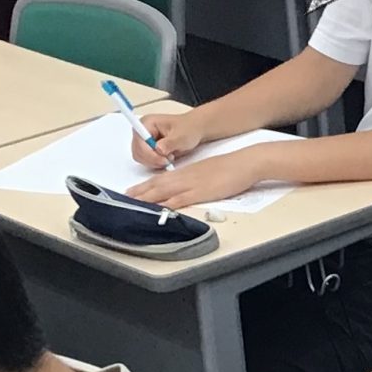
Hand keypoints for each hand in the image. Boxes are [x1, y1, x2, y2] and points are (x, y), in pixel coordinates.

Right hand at [129, 108, 210, 169]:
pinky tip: (166, 160)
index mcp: (147, 123)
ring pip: (141, 158)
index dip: (149, 153)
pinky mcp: (147, 150)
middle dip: (153, 159)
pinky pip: (146, 161)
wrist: (194, 131)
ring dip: (154, 163)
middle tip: (168, 160)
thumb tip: (158, 150)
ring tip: (169, 158)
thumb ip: (169, 143)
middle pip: (138, 152)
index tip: (164, 159)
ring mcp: (143, 141)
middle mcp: (142, 131)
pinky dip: (155, 164)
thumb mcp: (181, 136)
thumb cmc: (188, 129)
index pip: (139, 142)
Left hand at [132, 145, 271, 209]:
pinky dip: (167, 204)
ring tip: (133, 203)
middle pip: (158, 184)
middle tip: (126, 197)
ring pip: (164, 191)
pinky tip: (159, 209)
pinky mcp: (200, 192)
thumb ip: (197, 179)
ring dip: (148, 198)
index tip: (134, 190)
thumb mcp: (209, 171)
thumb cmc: (231, 167)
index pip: (162, 178)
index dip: (146, 184)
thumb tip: (189, 188)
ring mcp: (192, 184)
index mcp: (187, 171)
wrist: (245, 162)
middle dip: (141, 192)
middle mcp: (185, 176)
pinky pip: (180, 199)